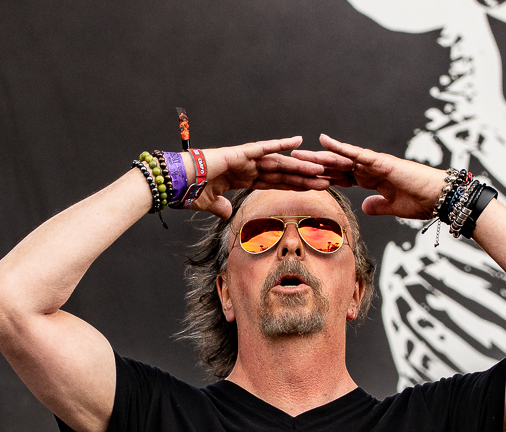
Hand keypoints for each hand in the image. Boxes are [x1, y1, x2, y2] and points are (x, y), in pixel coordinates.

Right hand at [191, 137, 332, 218]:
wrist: (176, 181)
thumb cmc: (188, 191)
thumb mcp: (209, 204)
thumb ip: (221, 208)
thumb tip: (227, 214)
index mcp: (243, 179)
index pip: (276, 183)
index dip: (295, 186)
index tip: (313, 189)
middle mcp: (249, 168)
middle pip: (284, 174)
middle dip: (306, 178)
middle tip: (328, 179)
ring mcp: (246, 159)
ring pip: (280, 164)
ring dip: (301, 167)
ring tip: (322, 169)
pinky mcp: (241, 153)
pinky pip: (265, 148)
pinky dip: (282, 145)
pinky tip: (299, 142)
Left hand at [291, 134, 447, 218]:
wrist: (439, 198)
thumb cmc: (421, 201)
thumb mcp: (393, 208)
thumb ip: (378, 206)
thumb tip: (365, 208)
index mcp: (371, 179)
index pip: (341, 177)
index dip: (322, 177)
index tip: (303, 178)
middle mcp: (369, 168)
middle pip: (335, 166)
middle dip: (313, 165)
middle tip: (290, 161)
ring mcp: (374, 163)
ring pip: (341, 158)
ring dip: (319, 155)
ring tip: (298, 152)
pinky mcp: (381, 162)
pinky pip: (356, 153)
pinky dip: (340, 147)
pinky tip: (324, 141)